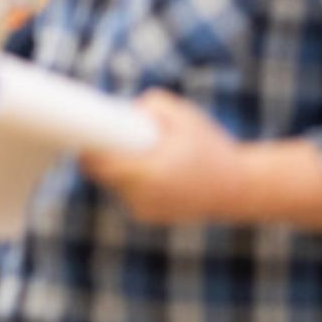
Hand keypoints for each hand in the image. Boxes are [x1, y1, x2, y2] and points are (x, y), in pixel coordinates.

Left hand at [78, 89, 243, 224]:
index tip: (83, 132)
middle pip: (101, 173)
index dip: (87, 148)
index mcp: (149, 172)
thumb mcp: (183, 115)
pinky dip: (130, 180)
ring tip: (144, 153)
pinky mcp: (147, 216)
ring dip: (118, 167)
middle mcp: (142, 196)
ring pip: (112, 183)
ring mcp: (143, 210)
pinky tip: (153, 169)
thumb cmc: (210, 146)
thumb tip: (121, 108)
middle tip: (116, 136)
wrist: (238, 188)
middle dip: (103, 154)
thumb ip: (150, 105)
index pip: (97, 164)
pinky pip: (125, 192)